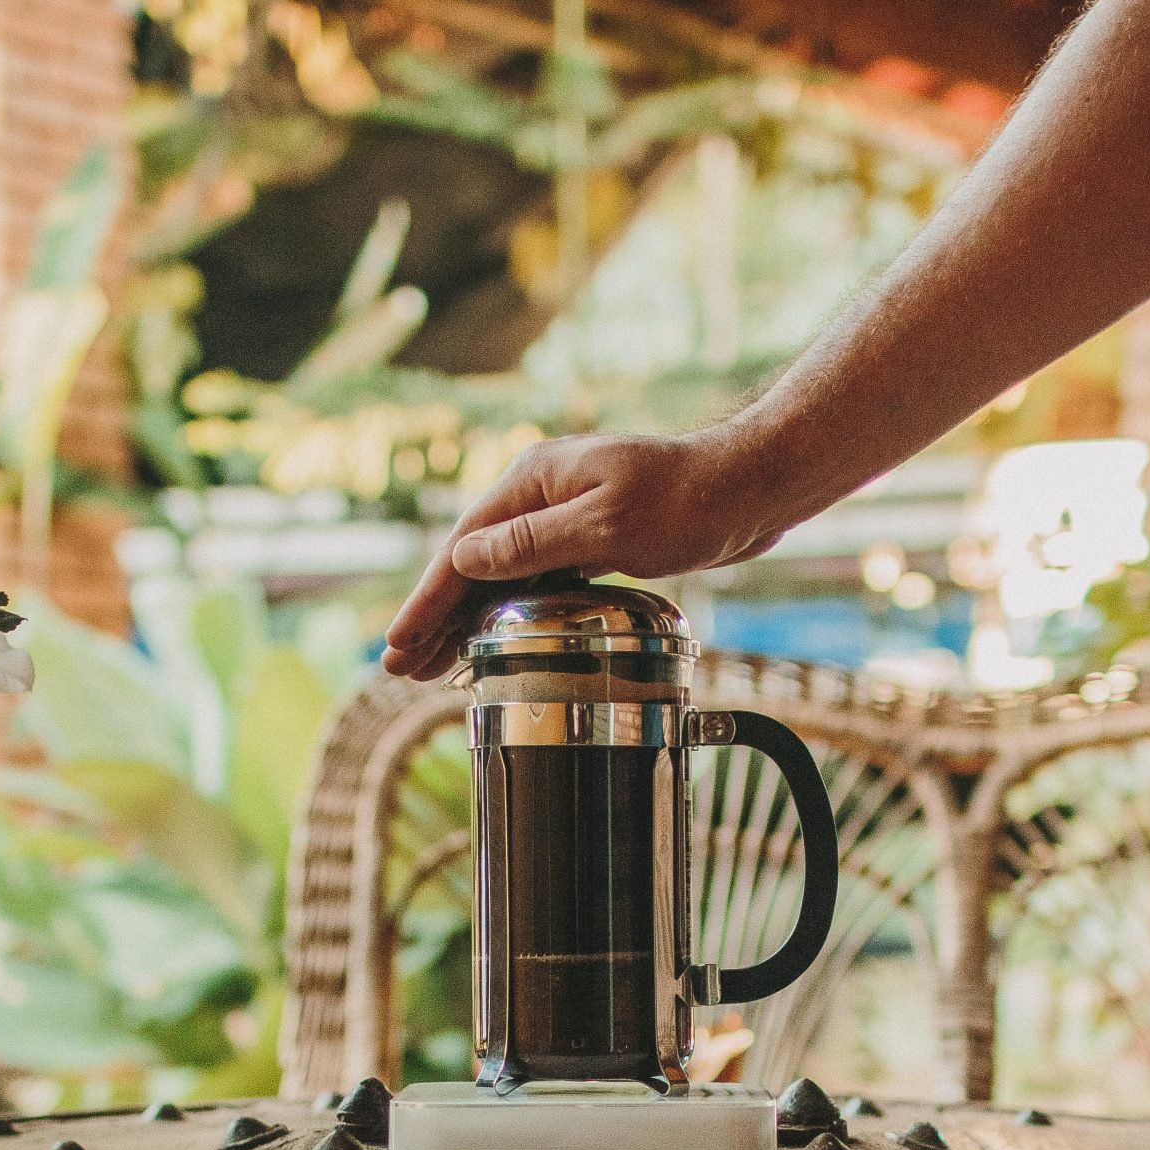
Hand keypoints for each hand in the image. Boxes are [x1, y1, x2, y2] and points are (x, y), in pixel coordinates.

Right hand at [380, 428, 790, 678]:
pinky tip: (496, 640)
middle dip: (434, 619)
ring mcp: (565, 515)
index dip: (427, 603)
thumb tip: (464, 559)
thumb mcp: (606, 524)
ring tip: (433, 667)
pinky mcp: (592, 537)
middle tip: (400, 669)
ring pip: (501, 577)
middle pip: (472, 564)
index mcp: (534, 480)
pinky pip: (534, 580)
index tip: (399, 645)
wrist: (750, 487)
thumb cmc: (688, 499)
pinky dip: (508, 613)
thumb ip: (533, 544)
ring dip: (466, 622)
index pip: (462, 550)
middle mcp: (541, 493)